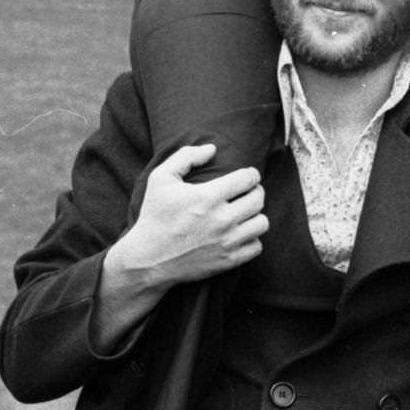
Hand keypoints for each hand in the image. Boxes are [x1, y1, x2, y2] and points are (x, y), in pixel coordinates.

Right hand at [115, 144, 267, 289]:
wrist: (148, 259)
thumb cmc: (154, 216)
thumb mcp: (160, 178)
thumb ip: (186, 157)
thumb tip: (212, 149)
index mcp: (208, 196)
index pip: (248, 178)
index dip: (250, 174)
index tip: (246, 176)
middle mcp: (222, 219)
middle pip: (258, 199)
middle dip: (255, 191)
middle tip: (246, 193)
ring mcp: (227, 241)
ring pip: (262, 223)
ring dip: (255, 216)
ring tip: (244, 213)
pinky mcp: (228, 261)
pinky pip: (257, 246)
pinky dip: (251, 239)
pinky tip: (239, 234)